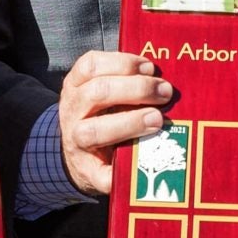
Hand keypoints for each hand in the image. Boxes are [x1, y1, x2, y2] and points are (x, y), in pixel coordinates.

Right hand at [56, 49, 173, 196]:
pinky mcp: (87, 171)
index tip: (150, 67)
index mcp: (75, 86)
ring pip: (95, 130)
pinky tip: (141, 166)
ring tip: (158, 119)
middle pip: (97, 93)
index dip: (122, 62)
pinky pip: (100, 174)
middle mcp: (72, 111)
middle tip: (165, 92)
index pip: (90, 65)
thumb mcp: (104, 93)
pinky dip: (120, 172)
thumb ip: (127, 82)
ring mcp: (76, 142)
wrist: (79, 156)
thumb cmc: (102, 116)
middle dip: (136, 89)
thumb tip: (166, 77)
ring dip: (131, 122)